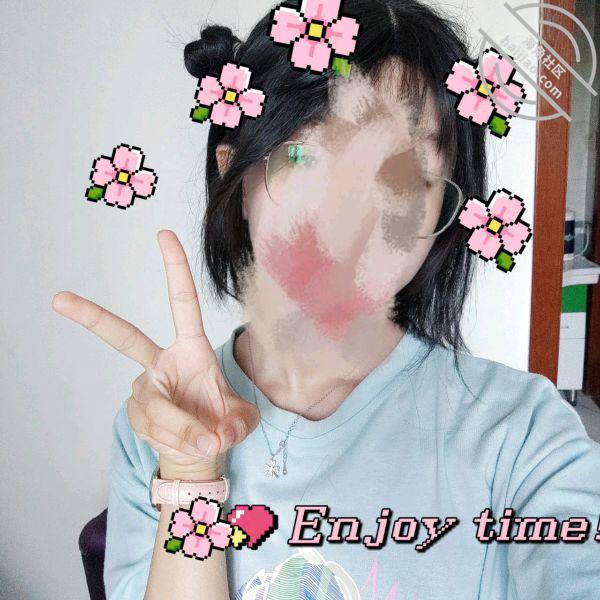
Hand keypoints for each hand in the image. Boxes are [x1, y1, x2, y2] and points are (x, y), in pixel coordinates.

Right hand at [52, 230, 259, 478]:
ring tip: (206, 441)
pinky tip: (186, 445)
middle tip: (60, 299)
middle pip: (124, 338)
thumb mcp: (242, 422)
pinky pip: (155, 430)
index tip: (164, 234)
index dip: (175, 269)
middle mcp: (161, 363)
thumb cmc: (221, 423)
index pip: (182, 303)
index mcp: (191, 349)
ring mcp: (144, 388)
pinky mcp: (134, 413)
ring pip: (158, 408)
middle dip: (93, 318)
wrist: (199, 452)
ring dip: (184, 430)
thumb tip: (216, 433)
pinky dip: (178, 442)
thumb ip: (238, 424)